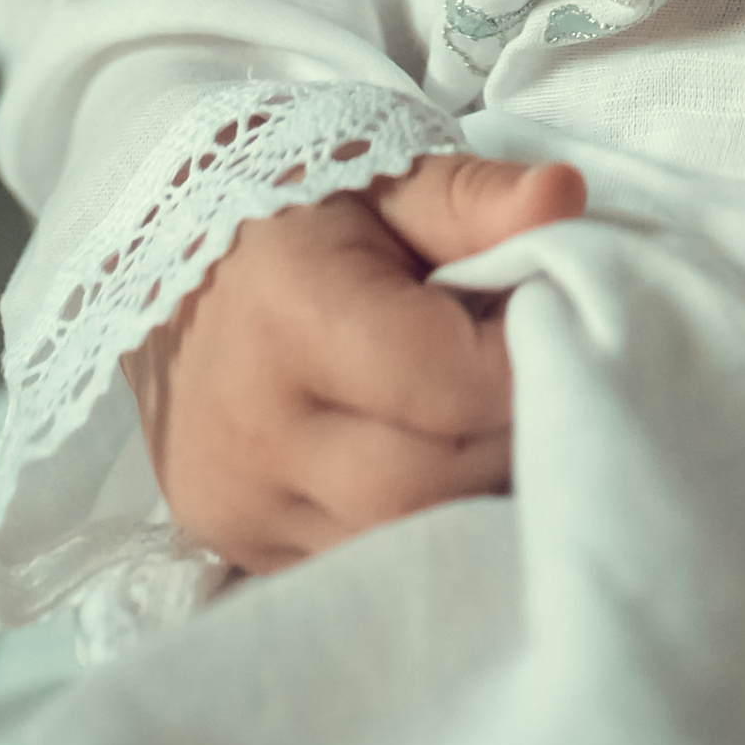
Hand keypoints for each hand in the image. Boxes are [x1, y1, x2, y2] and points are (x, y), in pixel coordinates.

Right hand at [119, 149, 586, 573]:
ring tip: (488, 427)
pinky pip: (356, 563)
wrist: (180, 266)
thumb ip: (479, 196)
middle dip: (507, 441)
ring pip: (398, 542)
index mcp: (290, 314)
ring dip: (468, 496)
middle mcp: (252, 425)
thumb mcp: (391, 180)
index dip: (523, 364)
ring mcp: (238, 499)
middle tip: (536, 386)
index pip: (447, 383)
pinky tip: (439, 473)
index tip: (552, 328)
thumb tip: (564, 197)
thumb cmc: (305, 218)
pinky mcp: (238, 542)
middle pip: (428, 481)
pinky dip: (417, 531)